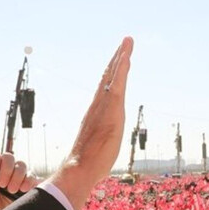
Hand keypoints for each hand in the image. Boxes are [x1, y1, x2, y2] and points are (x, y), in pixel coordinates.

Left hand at [0, 150, 36, 209]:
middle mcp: (4, 173)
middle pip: (8, 157)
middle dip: (6, 167)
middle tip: (2, 184)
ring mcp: (17, 179)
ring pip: (21, 165)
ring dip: (17, 175)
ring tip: (11, 190)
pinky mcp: (28, 186)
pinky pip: (32, 177)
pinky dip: (28, 181)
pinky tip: (22, 190)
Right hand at [46, 37, 133, 209]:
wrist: (80, 168)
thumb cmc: (87, 164)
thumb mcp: (95, 150)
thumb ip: (96, 145)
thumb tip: (90, 155)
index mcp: (95, 113)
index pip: (104, 89)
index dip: (110, 74)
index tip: (116, 62)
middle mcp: (98, 105)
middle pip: (108, 76)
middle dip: (116, 59)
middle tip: (124, 43)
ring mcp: (104, 105)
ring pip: (113, 75)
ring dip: (121, 56)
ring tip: (127, 42)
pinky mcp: (112, 108)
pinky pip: (118, 82)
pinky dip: (122, 67)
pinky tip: (127, 55)